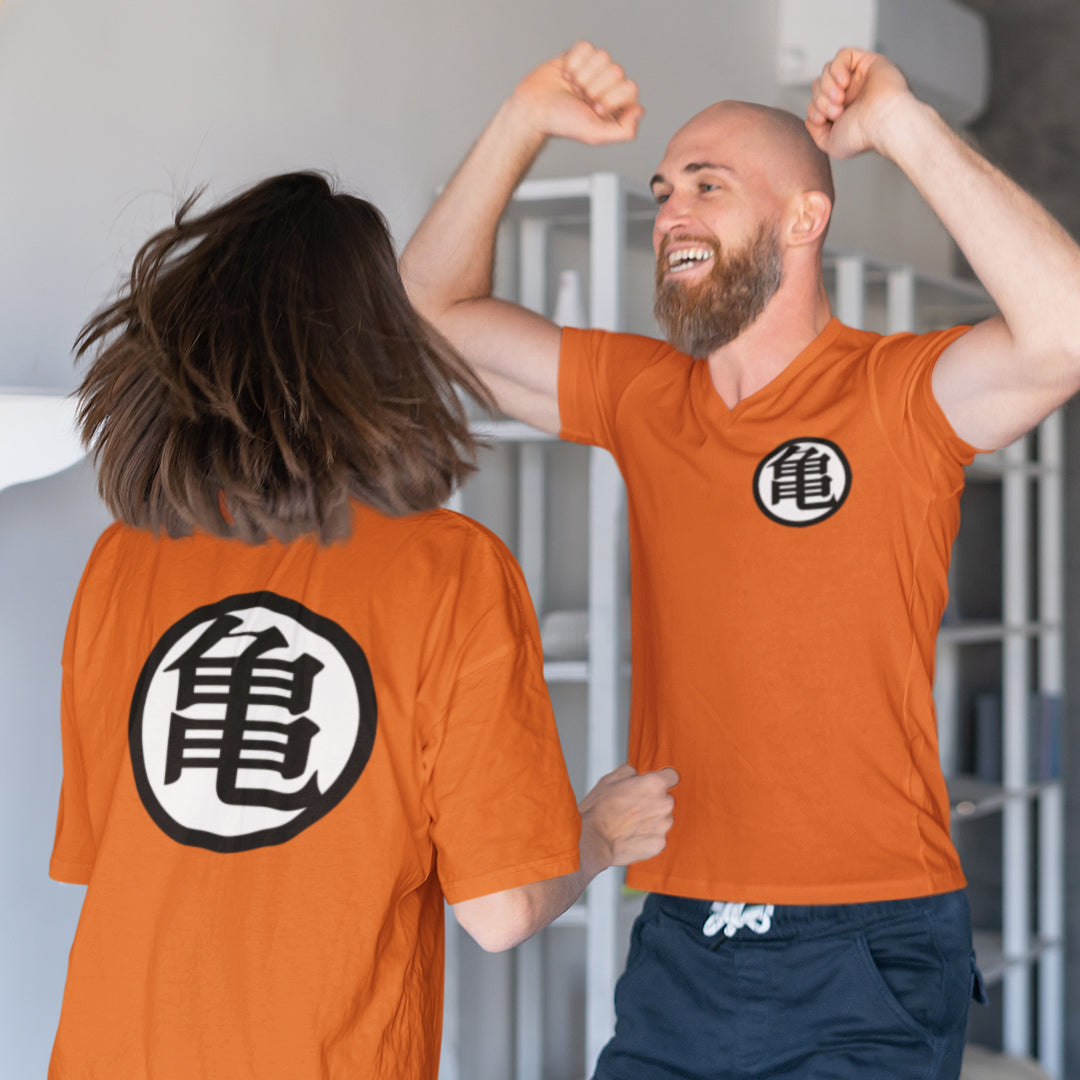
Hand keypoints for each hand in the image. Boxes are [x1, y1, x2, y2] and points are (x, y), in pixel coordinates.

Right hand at [510, 41, 643, 146]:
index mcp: (617, 104)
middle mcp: (608, 85)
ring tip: (573, 88)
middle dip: (594, 87)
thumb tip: (640, 110)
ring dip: (582, 75)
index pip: (630, 87)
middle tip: (581, 99)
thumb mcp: (595, 135)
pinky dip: (572, 62)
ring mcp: (594, 69)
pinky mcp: (580, 55)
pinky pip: (585, 47)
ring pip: (602, 56)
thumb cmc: (562, 123)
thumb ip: (624, 131)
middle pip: (616, 70)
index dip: (611, 98)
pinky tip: (566, 76)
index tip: (595, 110)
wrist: (534, 109)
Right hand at [579, 763, 677, 866]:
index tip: (656, 784)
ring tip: (629, 823)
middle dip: (653, 802)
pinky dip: (647, 837)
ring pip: (663, 819)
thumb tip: (637, 776)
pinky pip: (657, 837)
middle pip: (666, 799)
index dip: (662, 778)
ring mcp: (663, 825)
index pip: (672, 776)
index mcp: (654, 784)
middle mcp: (664, 803)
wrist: (592, 840)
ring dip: (651, 820)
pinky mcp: (659, 844)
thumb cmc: (598, 810)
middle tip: (632, 807)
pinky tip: (630, 836)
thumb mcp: (610, 779)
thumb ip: (631, 772)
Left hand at [805, 47, 914, 158]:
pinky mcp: (869, 61)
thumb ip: (816, 131)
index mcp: (842, 110)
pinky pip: (843, 55)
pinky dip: (837, 68)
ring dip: (827, 86)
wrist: (883, 124)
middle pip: (819, 84)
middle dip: (820, 99)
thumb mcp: (830, 143)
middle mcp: (851, 93)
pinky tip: (844, 82)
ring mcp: (859, 77)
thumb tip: (811, 117)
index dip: (814, 108)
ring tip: (840, 99)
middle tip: (836, 112)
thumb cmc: (862, 136)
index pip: (816, 100)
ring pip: (828, 70)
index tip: (823, 120)